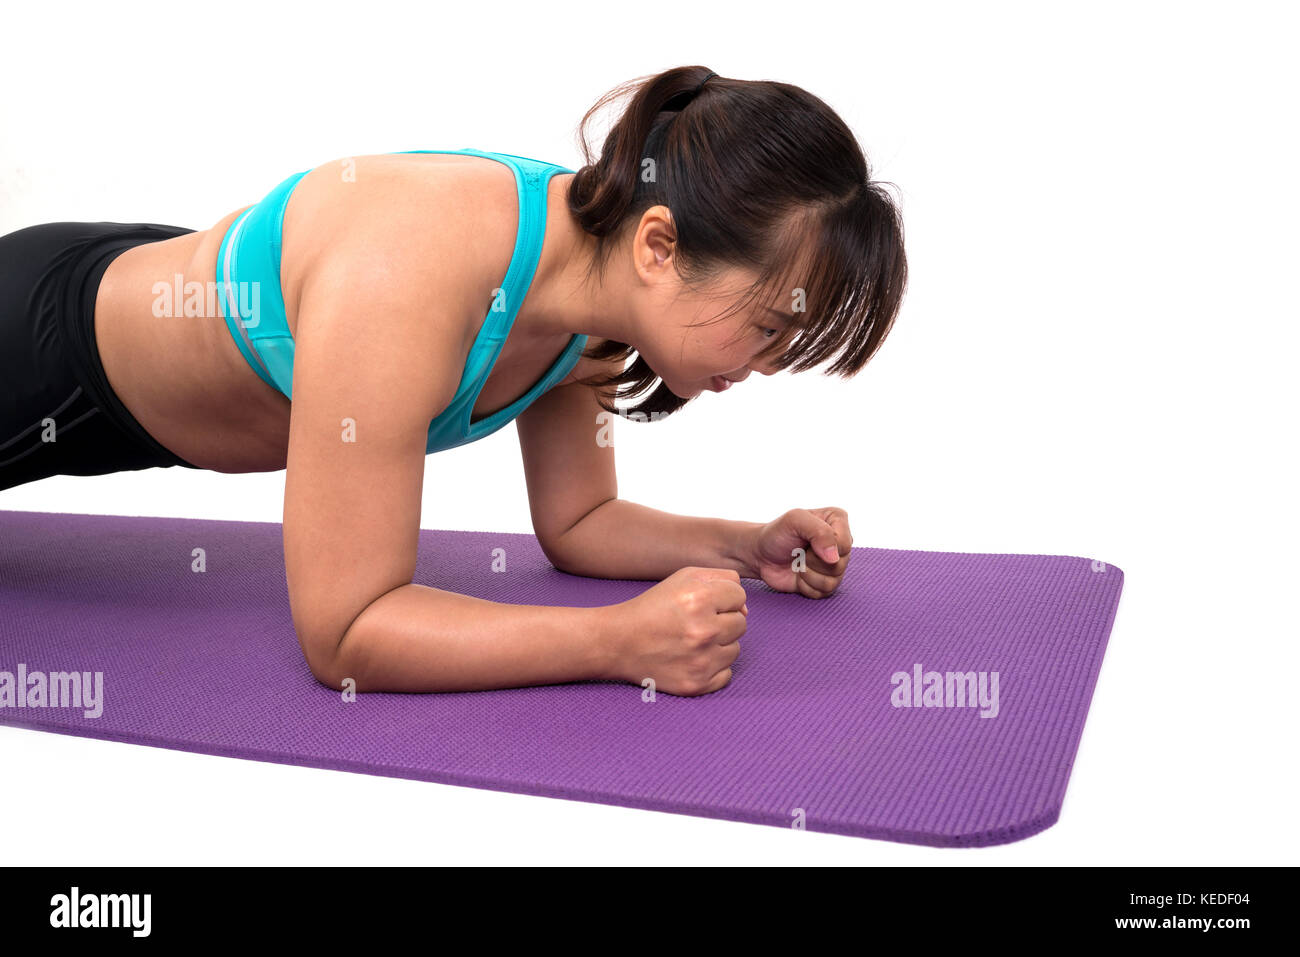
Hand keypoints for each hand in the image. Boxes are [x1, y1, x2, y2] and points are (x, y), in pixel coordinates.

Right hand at [609, 566, 747, 695]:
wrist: (619, 643)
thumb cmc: (653, 607)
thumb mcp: (684, 577)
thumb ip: (722, 579)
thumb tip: (746, 607)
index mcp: (699, 598)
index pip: (740, 596)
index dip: (721, 598)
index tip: (700, 604)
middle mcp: (704, 631)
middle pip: (742, 623)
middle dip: (722, 621)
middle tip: (694, 623)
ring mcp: (702, 661)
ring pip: (736, 649)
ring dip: (719, 645)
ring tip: (691, 641)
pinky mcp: (698, 684)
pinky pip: (727, 674)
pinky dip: (713, 668)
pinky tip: (692, 659)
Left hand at [751, 507, 852, 597]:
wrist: (761, 555)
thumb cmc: (777, 534)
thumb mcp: (794, 520)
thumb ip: (819, 531)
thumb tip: (834, 558)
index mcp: (837, 520)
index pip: (844, 544)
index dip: (824, 547)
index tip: (805, 540)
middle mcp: (840, 542)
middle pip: (839, 565)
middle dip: (812, 561)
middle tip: (799, 552)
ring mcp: (835, 564)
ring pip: (833, 581)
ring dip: (808, 574)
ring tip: (798, 562)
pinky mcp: (826, 583)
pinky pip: (824, 592)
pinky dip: (806, 586)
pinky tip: (798, 574)